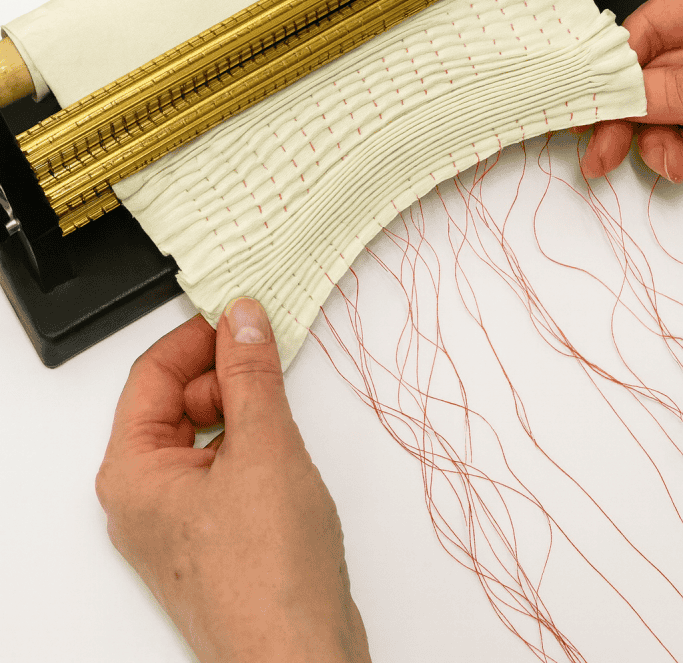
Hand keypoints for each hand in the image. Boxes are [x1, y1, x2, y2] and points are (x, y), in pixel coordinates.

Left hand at [96, 299, 371, 662]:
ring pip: (205, 436)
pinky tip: (284, 446)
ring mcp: (180, 522)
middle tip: (267, 352)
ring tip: (281, 403)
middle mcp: (147, 498)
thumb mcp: (263, 448)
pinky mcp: (215, 538)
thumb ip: (250, 374)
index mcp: (134, 473)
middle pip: (177, 403)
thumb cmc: (270, 574)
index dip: (197, 337)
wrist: (302, 660)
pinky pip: (224, 468)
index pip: (153, 376)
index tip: (238, 315)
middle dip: (223, 374)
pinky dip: (252, 444)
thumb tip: (241, 320)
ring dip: (242, 409)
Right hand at [577, 0, 682, 181]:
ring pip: (664, 114)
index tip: (579, 104)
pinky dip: (679, 152)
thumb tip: (612, 101)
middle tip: (600, 155)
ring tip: (668, 162)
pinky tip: (679, 164)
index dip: (602, 72)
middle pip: (643, 82)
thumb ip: (662, 90)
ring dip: (656, 146)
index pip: (633, 34)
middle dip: (623, 123)